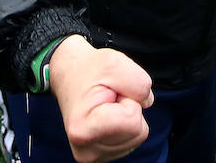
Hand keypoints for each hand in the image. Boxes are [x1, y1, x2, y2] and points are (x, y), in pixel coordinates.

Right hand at [49, 36, 153, 162]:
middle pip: (138, 132)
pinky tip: (108, 115)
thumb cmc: (90, 69)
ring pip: (137, 137)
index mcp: (84, 129)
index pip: (133, 120)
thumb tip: (146, 104)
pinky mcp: (100, 156)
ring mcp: (92, 156)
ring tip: (107, 104)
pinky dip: (126, 125)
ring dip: (128, 116)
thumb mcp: (115, 62)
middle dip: (130, 108)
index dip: (129, 98)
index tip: (109, 91)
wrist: (69, 75)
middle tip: (109, 96)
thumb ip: (139, 83)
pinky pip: (132, 140)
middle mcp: (86, 150)